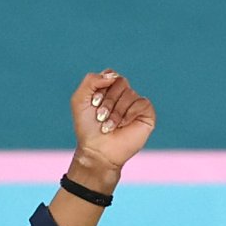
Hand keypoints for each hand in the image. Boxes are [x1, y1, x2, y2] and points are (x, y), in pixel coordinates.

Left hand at [66, 69, 156, 187]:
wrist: (97, 151)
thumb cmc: (88, 128)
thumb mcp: (79, 100)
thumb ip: (91, 80)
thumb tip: (113, 75)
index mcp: (109, 88)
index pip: (110, 74)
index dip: (101, 87)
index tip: (93, 104)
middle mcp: (124, 94)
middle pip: (120, 81)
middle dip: (108, 100)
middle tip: (100, 117)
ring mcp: (136, 103)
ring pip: (130, 93)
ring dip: (116, 112)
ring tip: (108, 127)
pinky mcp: (147, 113)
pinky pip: (142, 103)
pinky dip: (129, 114)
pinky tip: (123, 126)